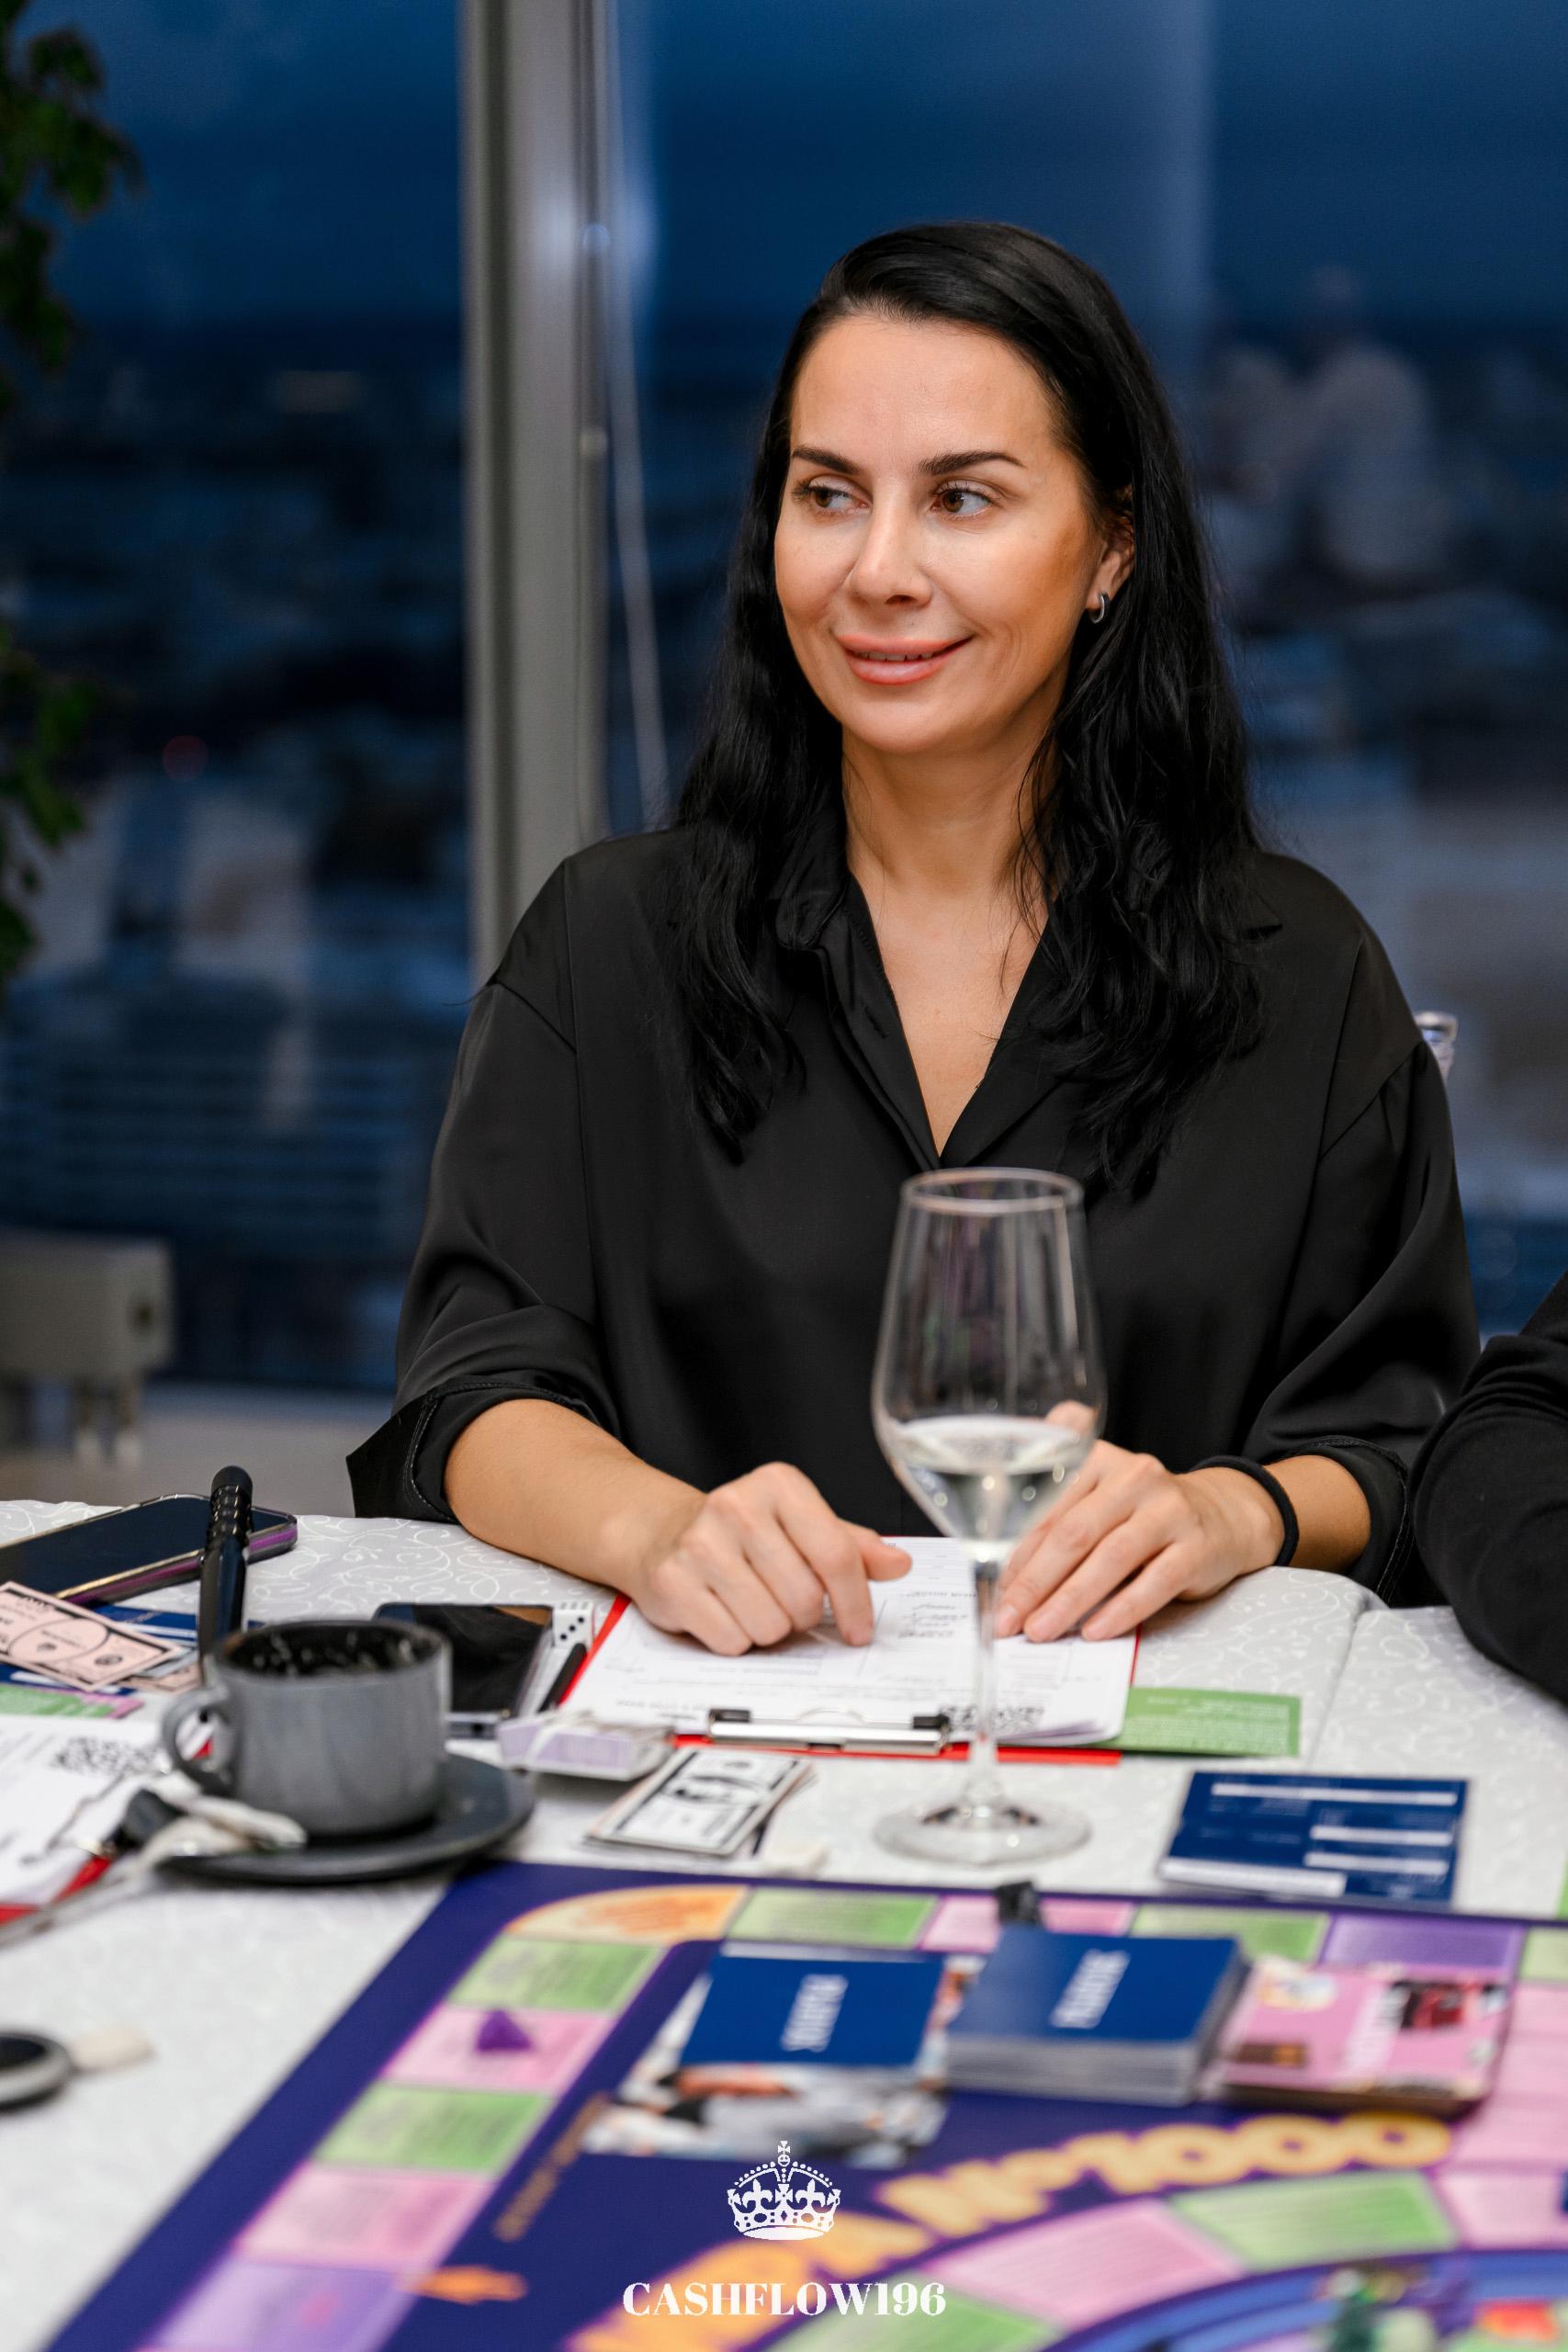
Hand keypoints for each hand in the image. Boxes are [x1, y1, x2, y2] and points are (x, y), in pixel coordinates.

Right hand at [629, 1461, 910, 1655]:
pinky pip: (730, 1640)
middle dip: (803, 1614)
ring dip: (769, 1628)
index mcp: (779, 1486)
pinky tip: (725, 1611)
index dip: (856, 1602)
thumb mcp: (800, 1527)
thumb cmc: (743, 1534)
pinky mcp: (672, 1580)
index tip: (859, 1630)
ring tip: (753, 1603)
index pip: (837, 1554)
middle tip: (785, 1601)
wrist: (663, 1532)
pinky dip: (735, 1639)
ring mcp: (700, 1543)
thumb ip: (851, 1546)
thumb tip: (899, 1564)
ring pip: (769, 1624)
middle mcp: (736, 1505)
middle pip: (804, 1598)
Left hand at [994, 1442, 1283, 1642]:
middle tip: (1010, 1620)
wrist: (1226, 1516)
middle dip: (1036, 1583)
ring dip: (1070, 1600)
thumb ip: (1060, 1522)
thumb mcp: (1103, 1502)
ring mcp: (1169, 1510)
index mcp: (1099, 1462)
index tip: (997, 1596)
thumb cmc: (1146, 1517)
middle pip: (1074, 1534)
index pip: (1049, 1515)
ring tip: (1042, 1630)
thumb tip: (1009, 1582)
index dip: (1018, 1558)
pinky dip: (1121, 1609)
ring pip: (1110, 1558)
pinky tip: (1095, 1630)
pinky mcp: (1196, 1546)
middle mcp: (1134, 1478)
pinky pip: (1154, 1582)